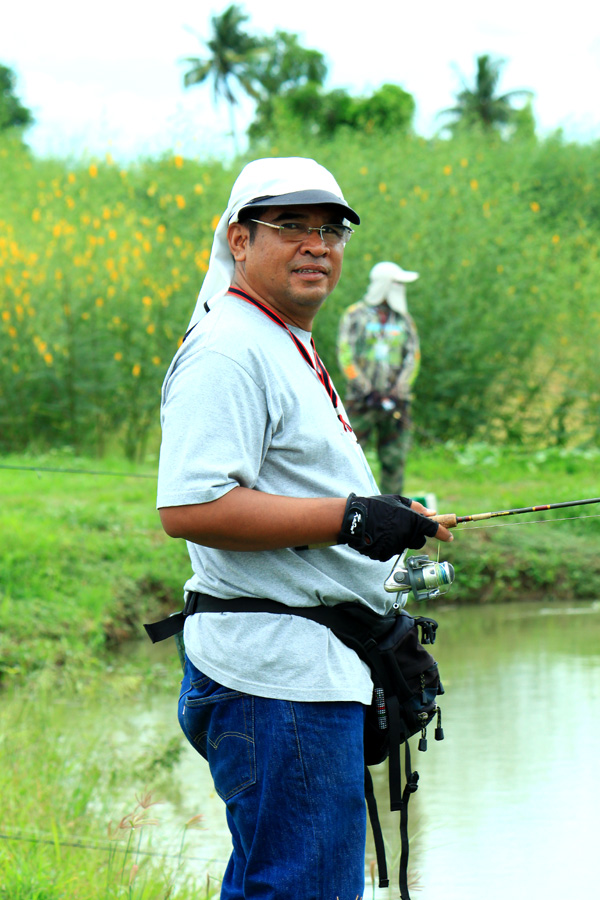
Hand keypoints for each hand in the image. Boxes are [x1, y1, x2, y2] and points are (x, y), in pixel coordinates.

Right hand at [338, 493, 452, 561]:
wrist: (354, 520)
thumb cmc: (376, 506)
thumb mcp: (397, 501)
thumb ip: (417, 507)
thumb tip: (432, 512)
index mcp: (412, 520)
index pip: (433, 529)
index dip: (443, 533)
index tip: (450, 537)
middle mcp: (407, 535)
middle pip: (418, 541)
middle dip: (414, 535)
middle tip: (400, 526)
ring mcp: (396, 546)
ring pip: (404, 546)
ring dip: (399, 539)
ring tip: (384, 529)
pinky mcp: (386, 555)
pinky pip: (392, 552)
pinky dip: (387, 546)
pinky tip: (378, 537)